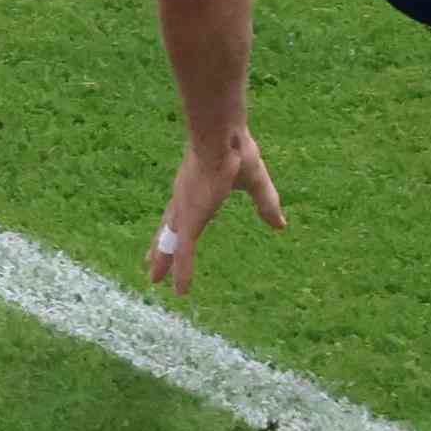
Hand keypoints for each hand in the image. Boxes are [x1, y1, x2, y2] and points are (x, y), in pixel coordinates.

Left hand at [149, 124, 286, 291]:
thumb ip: (266, 205)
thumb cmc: (238, 152)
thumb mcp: (256, 183)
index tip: (167, 235)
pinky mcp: (191, 220)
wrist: (223, 139)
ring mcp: (185, 212)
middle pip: (169, 229)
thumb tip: (281, 226)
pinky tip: (179, 291)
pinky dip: (181, 273)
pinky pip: (184, 253)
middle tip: (150, 263)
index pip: (180, 213)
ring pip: (171, 243)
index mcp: (197, 190)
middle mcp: (184, 201)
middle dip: (160, 246)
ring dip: (162, 262)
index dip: (174, 226)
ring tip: (153, 280)